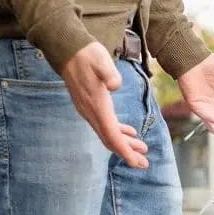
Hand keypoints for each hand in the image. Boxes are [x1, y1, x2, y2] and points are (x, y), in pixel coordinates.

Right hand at [61, 42, 148, 167]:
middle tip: (145, 164)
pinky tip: (131, 132)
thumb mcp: (101, 60)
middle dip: (128, 154)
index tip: (137, 163)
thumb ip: (109, 74)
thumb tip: (116, 86)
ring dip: (125, 144)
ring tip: (143, 149)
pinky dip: (118, 132)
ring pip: (108, 134)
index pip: (112, 135)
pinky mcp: (90, 105)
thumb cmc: (87, 55)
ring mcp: (89, 110)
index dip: (125, 151)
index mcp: (97, 106)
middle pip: (110, 140)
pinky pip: (105, 125)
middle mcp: (91, 112)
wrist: (68, 49)